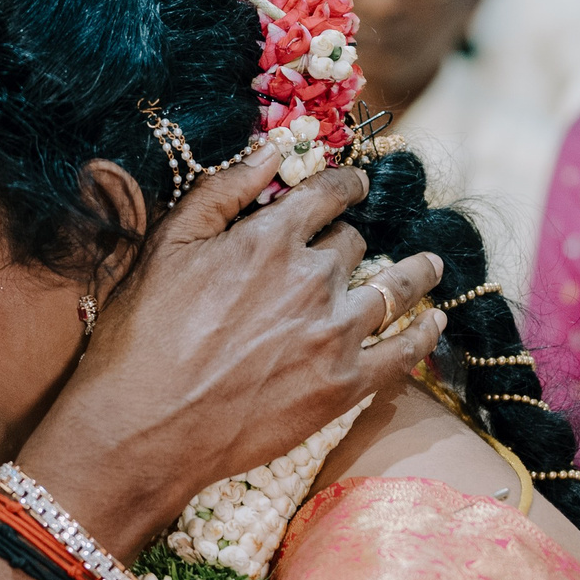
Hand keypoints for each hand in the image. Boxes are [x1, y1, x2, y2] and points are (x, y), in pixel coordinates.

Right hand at [22, 152, 446, 554]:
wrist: (146, 427)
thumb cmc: (143, 336)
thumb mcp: (167, 246)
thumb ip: (222, 191)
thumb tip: (269, 151)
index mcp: (270, 239)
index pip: (329, 194)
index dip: (347, 185)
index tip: (357, 185)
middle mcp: (313, 278)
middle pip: (355, 245)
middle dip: (353, 241)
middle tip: (355, 248)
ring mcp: (335, 333)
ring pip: (396, 288)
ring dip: (416, 272)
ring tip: (431, 265)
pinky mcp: (346, 386)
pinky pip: (404, 352)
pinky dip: (425, 334)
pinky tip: (436, 322)